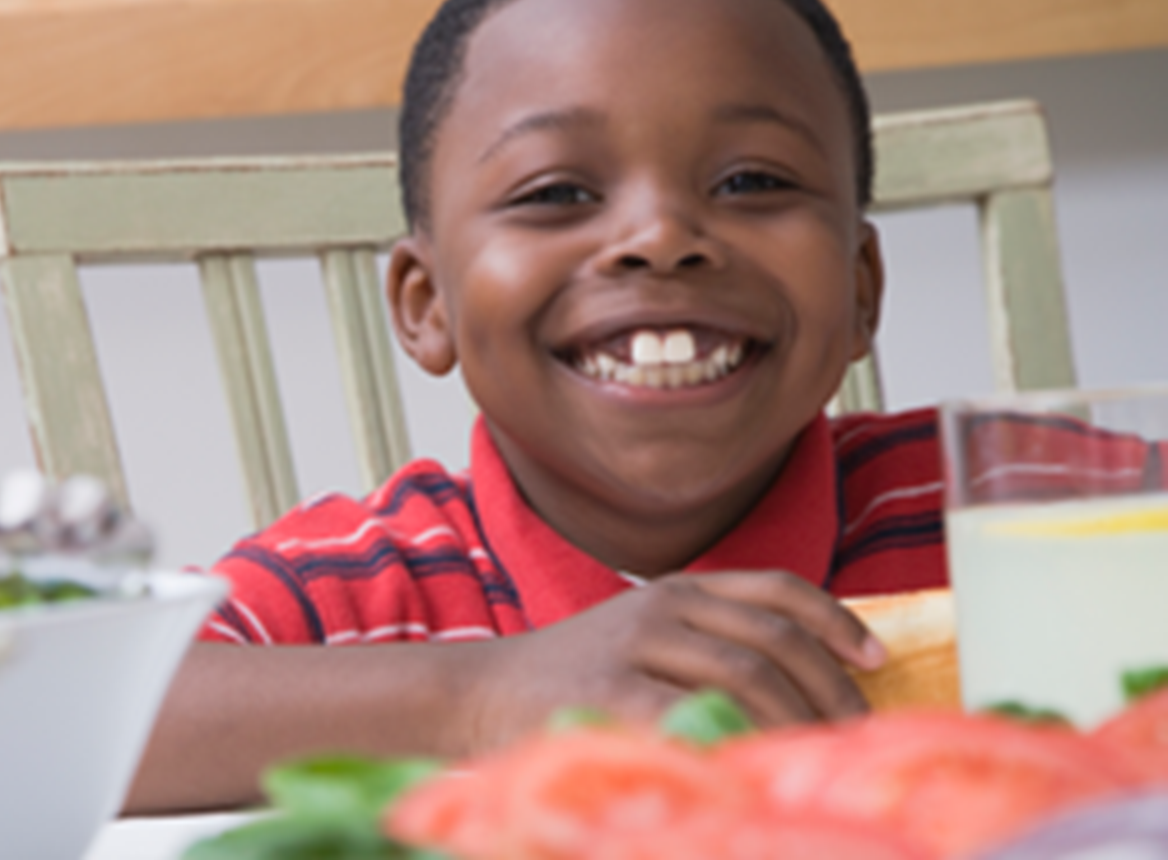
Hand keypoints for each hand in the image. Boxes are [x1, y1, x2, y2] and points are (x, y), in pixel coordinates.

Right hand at [463, 570, 886, 751]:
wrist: (482, 690)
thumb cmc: (575, 676)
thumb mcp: (642, 638)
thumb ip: (706, 648)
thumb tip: (797, 693)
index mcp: (678, 589)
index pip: (776, 590)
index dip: (835, 620)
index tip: (876, 659)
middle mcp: (664, 605)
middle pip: (773, 639)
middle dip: (829, 688)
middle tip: (856, 733)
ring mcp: (637, 644)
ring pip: (747, 675)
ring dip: (798, 719)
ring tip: (820, 756)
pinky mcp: (612, 690)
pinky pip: (695, 715)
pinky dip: (737, 742)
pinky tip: (755, 768)